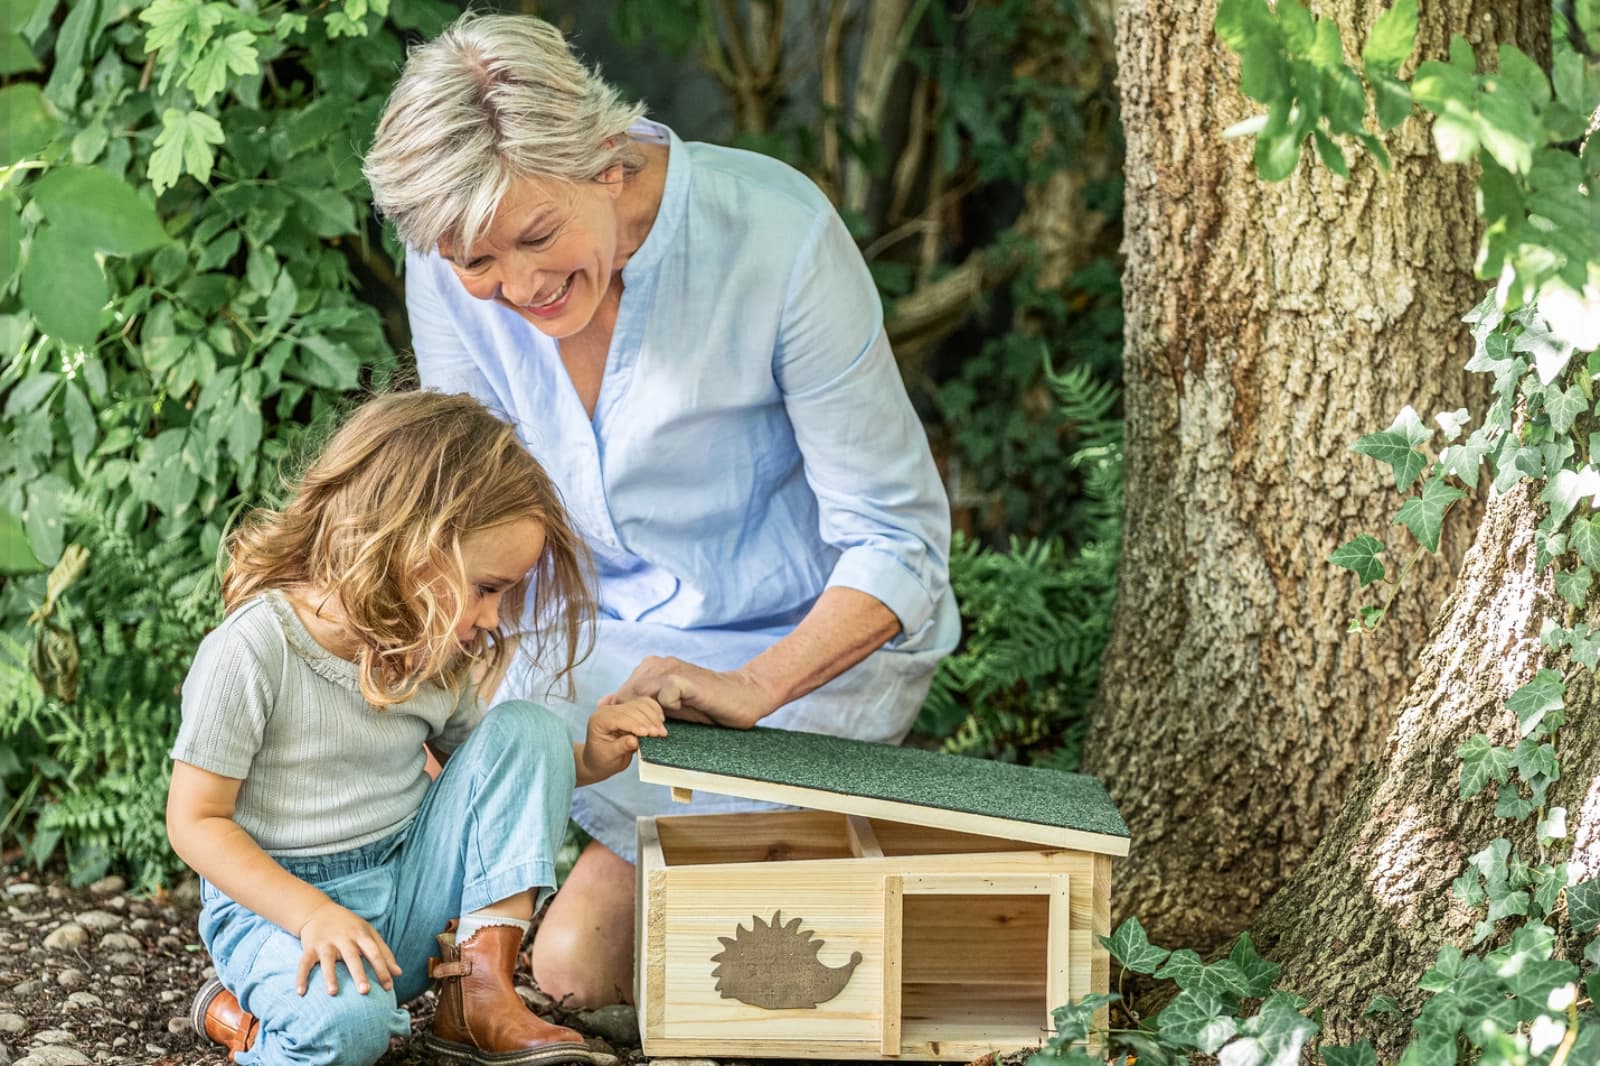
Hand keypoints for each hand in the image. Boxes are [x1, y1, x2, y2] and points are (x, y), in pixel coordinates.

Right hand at [295, 900, 401, 996]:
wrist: (318, 910)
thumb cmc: (350, 926)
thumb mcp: (369, 933)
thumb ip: (384, 953)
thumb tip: (399, 973)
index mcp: (361, 935)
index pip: (374, 952)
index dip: (382, 969)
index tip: (388, 987)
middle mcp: (344, 938)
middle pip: (352, 956)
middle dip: (359, 974)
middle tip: (365, 991)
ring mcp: (326, 942)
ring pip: (328, 960)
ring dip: (329, 976)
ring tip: (333, 993)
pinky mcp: (309, 947)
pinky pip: (304, 963)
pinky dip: (301, 977)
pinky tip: (301, 992)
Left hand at [580, 695, 668, 782]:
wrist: (599, 759)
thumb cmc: (602, 760)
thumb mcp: (609, 756)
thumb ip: (620, 747)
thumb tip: (634, 741)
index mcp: (599, 720)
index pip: (619, 718)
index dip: (635, 725)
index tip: (648, 733)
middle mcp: (607, 710)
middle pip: (631, 710)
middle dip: (648, 721)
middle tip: (661, 734)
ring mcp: (618, 708)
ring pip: (639, 705)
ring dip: (653, 717)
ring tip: (662, 731)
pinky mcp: (628, 709)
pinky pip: (643, 704)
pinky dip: (653, 710)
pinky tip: (660, 719)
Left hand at [608, 657, 779, 729]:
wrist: (743, 696)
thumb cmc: (706, 705)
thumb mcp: (668, 707)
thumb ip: (639, 704)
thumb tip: (605, 704)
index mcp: (650, 669)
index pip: (621, 695)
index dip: (628, 717)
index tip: (642, 732)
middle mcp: (657, 664)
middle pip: (627, 696)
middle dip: (635, 719)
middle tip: (654, 733)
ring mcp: (671, 669)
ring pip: (641, 695)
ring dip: (650, 717)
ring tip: (665, 728)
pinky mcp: (685, 679)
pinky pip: (664, 697)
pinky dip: (669, 710)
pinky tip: (682, 713)